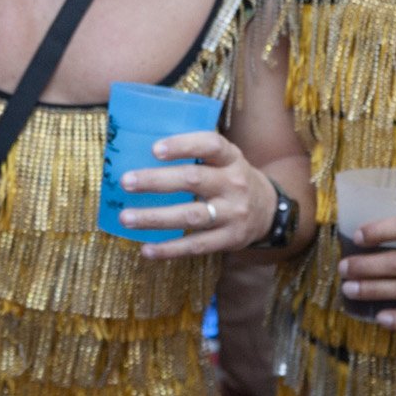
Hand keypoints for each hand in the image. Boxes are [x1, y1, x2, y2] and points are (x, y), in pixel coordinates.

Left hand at [117, 131, 276, 258]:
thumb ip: (195, 153)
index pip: (210, 145)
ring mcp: (233, 213)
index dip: (183, 145)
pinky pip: (196, 246)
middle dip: (156, 181)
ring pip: (191, 216)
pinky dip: (169, 249)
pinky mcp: (230, 239)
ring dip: (155, 218)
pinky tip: (146, 250)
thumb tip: (139, 147)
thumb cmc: (230, 178)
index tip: (154, 149)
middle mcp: (234, 183)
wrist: (269, 211)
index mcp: (231, 158)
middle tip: (126, 182)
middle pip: (194, 180)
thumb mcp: (224, 159)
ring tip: (125, 218)